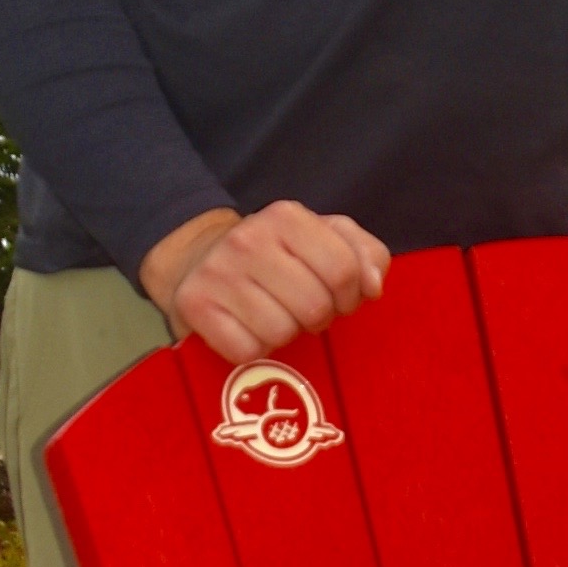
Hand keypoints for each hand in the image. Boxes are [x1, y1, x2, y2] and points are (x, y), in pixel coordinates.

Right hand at [139, 201, 390, 360]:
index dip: (351, 295)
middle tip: (304, 310)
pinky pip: (246, 350)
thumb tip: (373, 286)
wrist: (197, 257)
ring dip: (285, 333)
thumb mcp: (324, 239)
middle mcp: (248, 238)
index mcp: (286, 216)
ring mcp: (217, 271)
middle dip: (319, 317)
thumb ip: (363, 254)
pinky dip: (254, 348)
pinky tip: (247, 328)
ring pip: (281, 332)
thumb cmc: (276, 255)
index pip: (344, 269)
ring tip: (275, 315)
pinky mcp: (194, 304)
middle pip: (315, 306)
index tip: (339, 298)